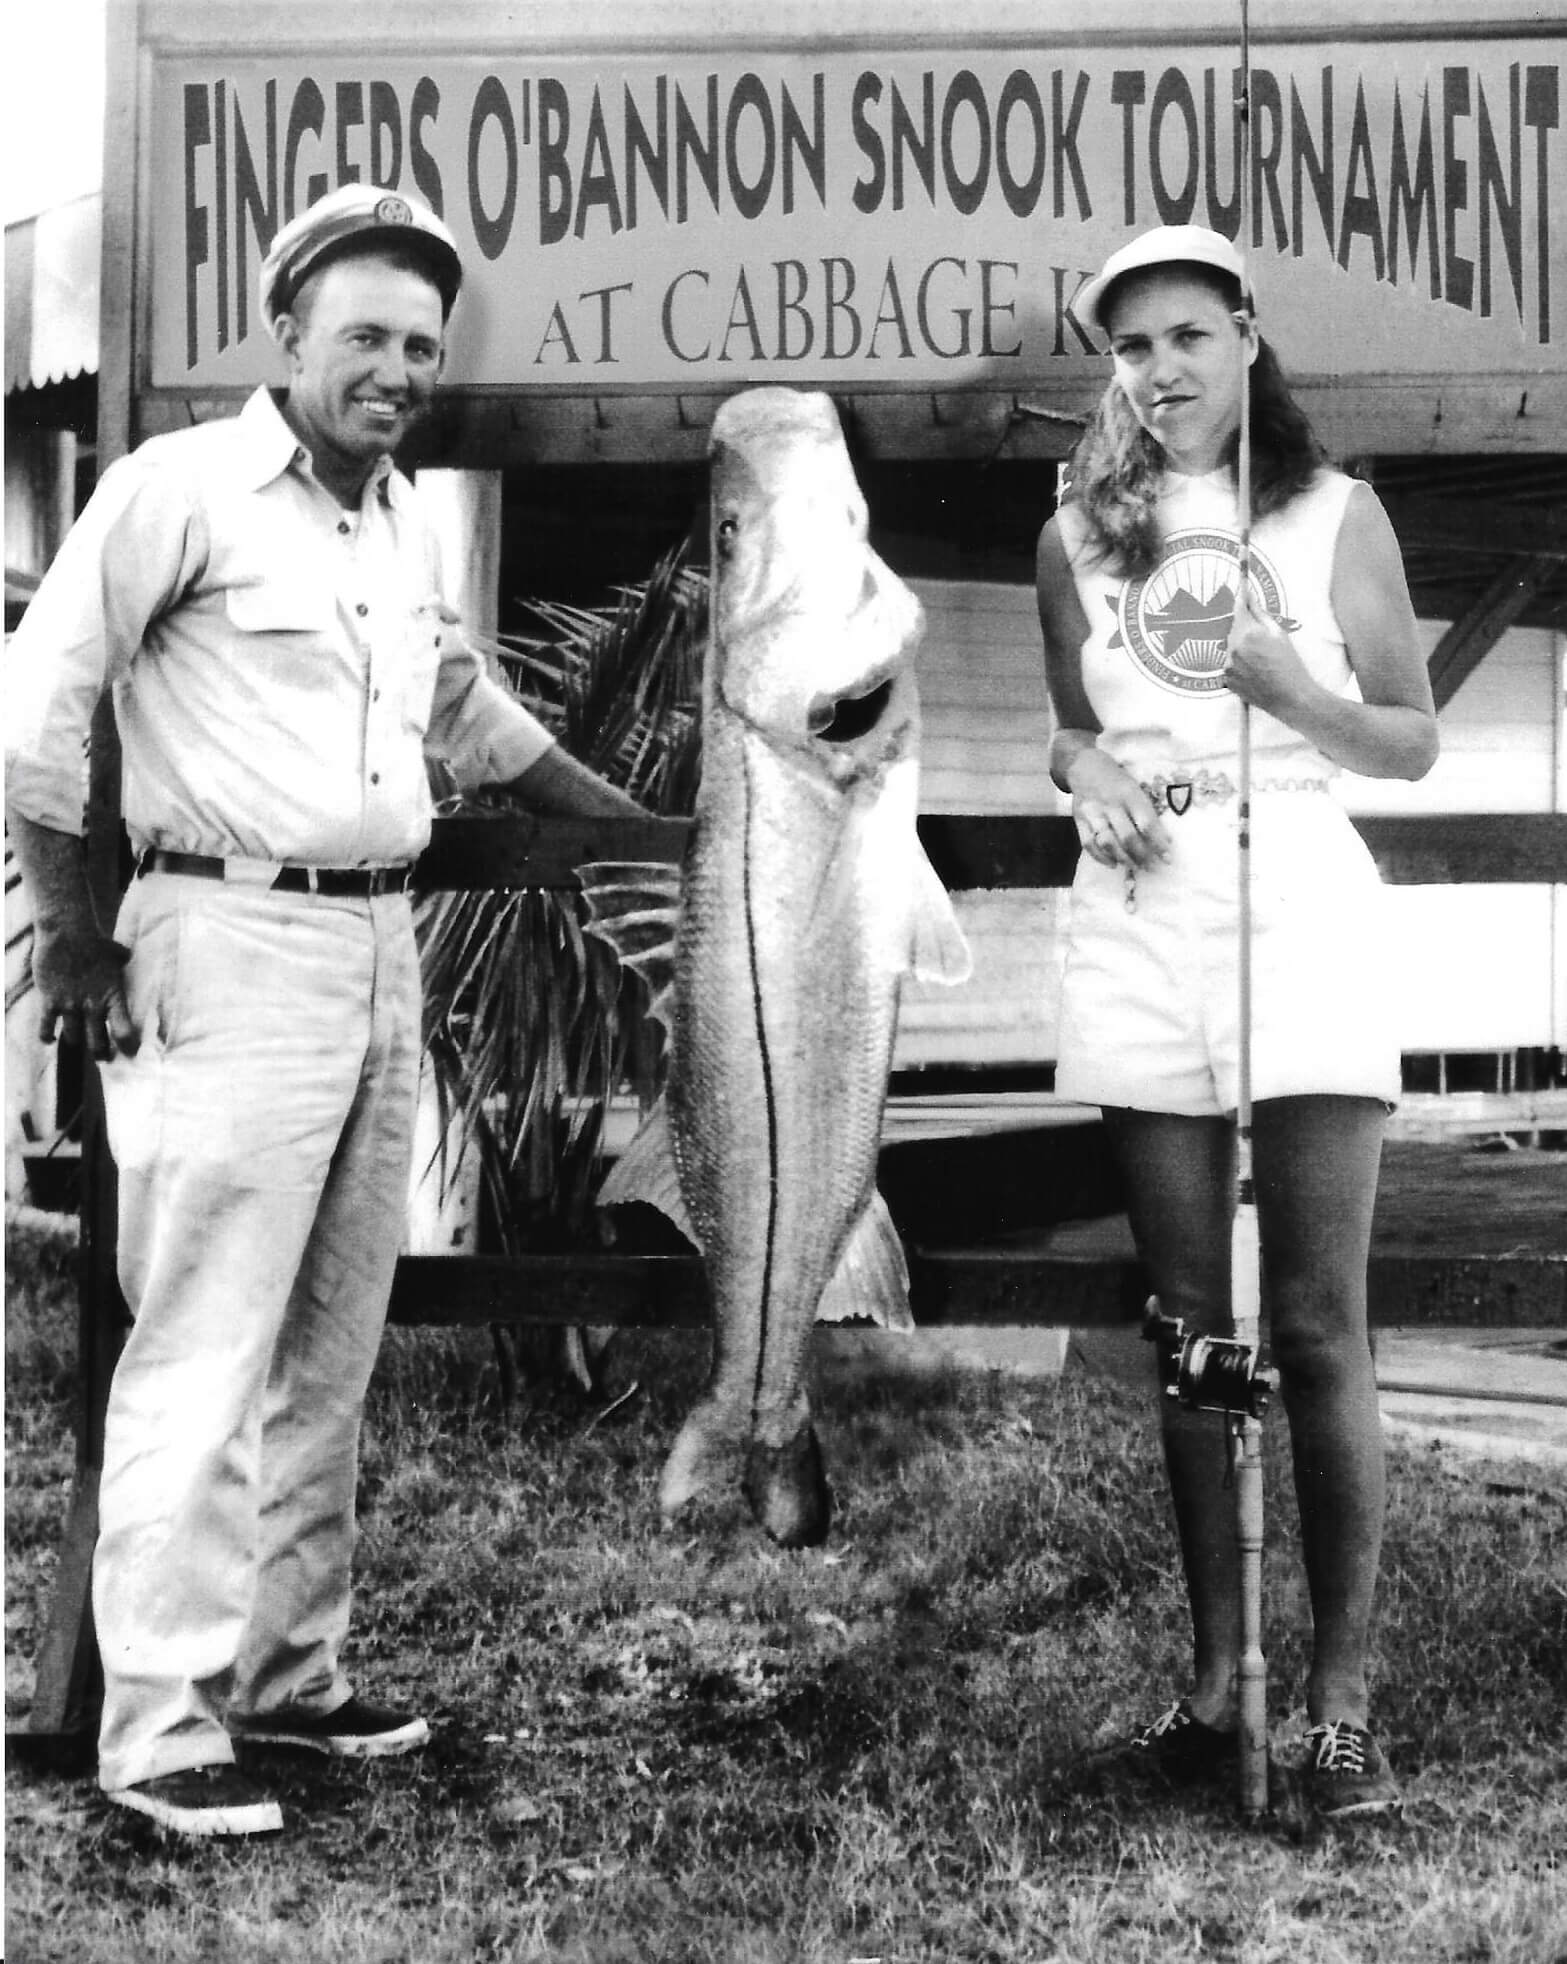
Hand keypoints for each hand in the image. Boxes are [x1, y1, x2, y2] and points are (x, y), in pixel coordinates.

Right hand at [31, 923, 139, 1059]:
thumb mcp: (116, 953)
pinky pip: (46, 1027)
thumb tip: (128, 954)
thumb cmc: (94, 941)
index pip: (124, 1031)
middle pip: (98, 1042)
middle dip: (101, 1053)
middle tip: (103, 1058)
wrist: (67, 933)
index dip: (126, 1045)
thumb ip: (123, 959)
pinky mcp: (50, 1001)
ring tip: (77, 1042)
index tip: (128, 1052)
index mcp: (114, 997)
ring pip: (73, 1037)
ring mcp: (71, 1006)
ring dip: (75, 1041)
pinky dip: (46, 1036)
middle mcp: (93, 1006)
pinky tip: (49, 1039)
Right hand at [1065, 747, 1170, 869]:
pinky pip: (1088, 843)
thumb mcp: (1135, 787)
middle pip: (1127, 837)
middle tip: (1151, 867)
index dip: (1158, 844)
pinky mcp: (1079, 819)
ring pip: (1108, 842)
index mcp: (1130, 793)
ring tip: (1134, 866)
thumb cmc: (1116, 779)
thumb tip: (1163, 839)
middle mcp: (1111, 803)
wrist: (1084, 765)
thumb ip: (1145, 811)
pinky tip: (1113, 863)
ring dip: (1123, 859)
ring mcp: (1093, 812)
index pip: (1146, 823)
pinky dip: (1101, 857)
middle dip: (1142, 856)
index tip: (1167, 858)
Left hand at [1223, 589, 1313, 719]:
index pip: (1239, 607)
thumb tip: (1249, 595)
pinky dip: (1239, 664)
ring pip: (1231, 648)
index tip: (1240, 582)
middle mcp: (1233, 647)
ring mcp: (1227, 664)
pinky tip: (1255, 672)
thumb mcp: (1279, 633)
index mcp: (1247, 632)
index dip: (1240, 595)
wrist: (1290, 697)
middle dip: (1245, 630)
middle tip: (1264, 644)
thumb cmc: (1289, 664)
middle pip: (1234, 629)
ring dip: (1242, 649)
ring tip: (1262, 662)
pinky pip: (1229, 664)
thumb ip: (1260, 613)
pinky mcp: (1225, 679)